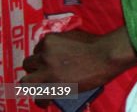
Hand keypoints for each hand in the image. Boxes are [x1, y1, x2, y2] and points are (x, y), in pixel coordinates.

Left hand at [21, 28, 136, 92]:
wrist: (107, 55)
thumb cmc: (98, 45)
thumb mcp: (77, 36)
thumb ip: (64, 43)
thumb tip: (61, 52)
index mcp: (50, 40)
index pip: (38, 49)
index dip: (43, 56)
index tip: (48, 62)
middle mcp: (45, 54)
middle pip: (29, 64)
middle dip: (36, 69)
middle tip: (45, 74)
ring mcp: (47, 70)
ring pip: (26, 81)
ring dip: (33, 84)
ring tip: (42, 87)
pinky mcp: (53, 85)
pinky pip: (39, 97)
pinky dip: (41, 100)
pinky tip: (46, 102)